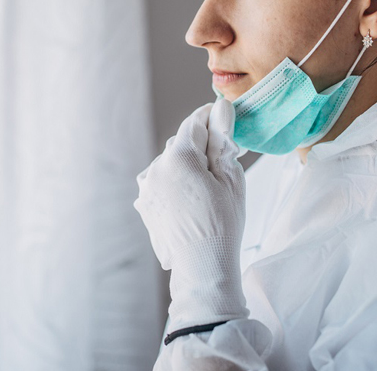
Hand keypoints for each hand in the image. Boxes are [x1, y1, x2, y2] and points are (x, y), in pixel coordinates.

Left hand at [134, 97, 248, 329]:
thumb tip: (220, 109)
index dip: (211, 118)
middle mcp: (155, 168)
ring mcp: (146, 188)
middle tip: (225, 162)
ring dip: (187, 167)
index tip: (225, 119)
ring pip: (170, 164)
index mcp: (178, 158)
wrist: (202, 268)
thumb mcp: (231, 178)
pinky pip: (162, 183)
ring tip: (208, 190)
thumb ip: (222, 140)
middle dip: (201, 147)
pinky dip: (176, 185)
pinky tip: (192, 203)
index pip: (195, 123)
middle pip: (181, 144)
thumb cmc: (222, 224)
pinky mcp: (145, 204)